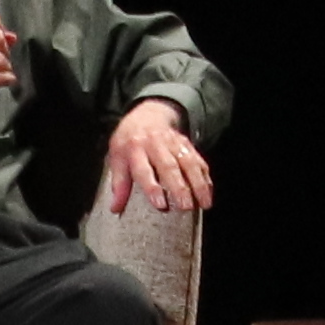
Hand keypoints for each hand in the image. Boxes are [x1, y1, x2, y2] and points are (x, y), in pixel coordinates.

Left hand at [100, 98, 213, 213]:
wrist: (147, 115)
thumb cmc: (129, 142)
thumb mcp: (117, 158)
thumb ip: (119, 184)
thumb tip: (115, 209)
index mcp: (134, 148)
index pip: (143, 170)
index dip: (152, 187)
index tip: (160, 204)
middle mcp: (155, 144)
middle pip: (168, 166)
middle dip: (179, 187)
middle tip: (185, 206)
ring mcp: (173, 143)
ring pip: (188, 162)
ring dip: (197, 183)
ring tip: (203, 203)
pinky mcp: (187, 144)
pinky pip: (198, 159)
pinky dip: (205, 176)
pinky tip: (208, 192)